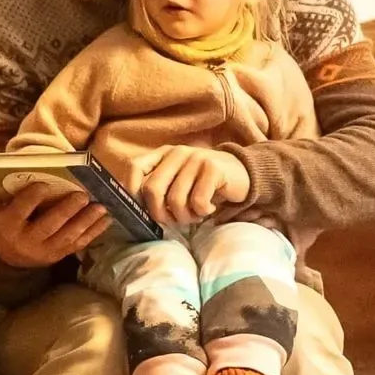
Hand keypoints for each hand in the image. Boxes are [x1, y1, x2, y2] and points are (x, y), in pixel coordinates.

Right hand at [0, 188, 108, 269]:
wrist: (1, 255)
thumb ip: (4, 190)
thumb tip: (24, 165)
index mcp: (6, 226)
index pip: (21, 209)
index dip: (33, 196)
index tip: (45, 184)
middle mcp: (24, 242)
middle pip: (48, 225)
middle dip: (67, 210)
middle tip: (82, 195)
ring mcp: (42, 252)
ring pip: (66, 237)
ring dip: (86, 221)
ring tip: (100, 207)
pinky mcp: (56, 257)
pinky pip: (76, 245)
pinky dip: (92, 233)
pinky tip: (105, 221)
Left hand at [135, 145, 251, 224]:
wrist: (244, 174)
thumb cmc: (204, 184)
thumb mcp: (178, 181)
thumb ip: (158, 188)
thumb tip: (133, 210)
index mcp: (162, 154)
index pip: (134, 167)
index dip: (130, 191)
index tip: (140, 210)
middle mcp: (176, 153)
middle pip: (152, 189)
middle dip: (160, 214)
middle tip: (175, 221)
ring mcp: (195, 158)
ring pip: (175, 200)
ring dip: (184, 217)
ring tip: (195, 216)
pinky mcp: (213, 168)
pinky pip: (197, 201)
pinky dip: (202, 212)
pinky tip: (209, 209)